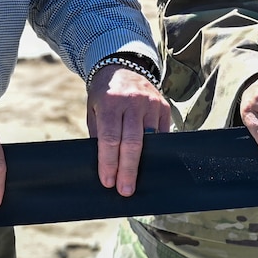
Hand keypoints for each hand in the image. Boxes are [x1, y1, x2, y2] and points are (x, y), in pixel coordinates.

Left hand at [86, 65, 170, 197]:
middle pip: (132, 142)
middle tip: (125, 190)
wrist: (122, 67)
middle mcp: (133, 102)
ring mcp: (151, 103)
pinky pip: (162, 134)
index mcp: (111, 103)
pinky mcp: (164, 106)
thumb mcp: (94, 110)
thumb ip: (98, 133)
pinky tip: (151, 164)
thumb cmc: (104, 95)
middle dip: (127, 169)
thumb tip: (105, 164)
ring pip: (149, 140)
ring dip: (143, 163)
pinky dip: (156, 151)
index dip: (109, 162)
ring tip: (136, 182)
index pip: (110, 138)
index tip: (108, 181)